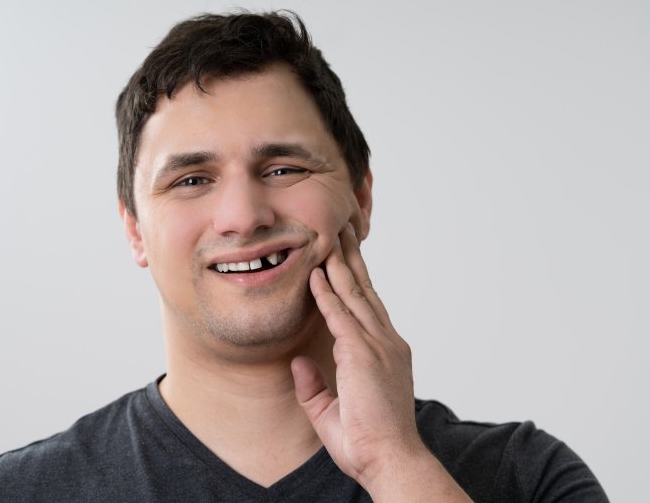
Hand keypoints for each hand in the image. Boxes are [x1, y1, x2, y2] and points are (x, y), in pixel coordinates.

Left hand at [291, 224, 469, 500]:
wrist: (392, 461)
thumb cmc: (369, 443)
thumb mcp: (331, 410)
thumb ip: (313, 384)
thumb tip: (297, 362)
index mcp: (385, 353)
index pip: (367, 306)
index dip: (355, 279)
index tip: (344, 255)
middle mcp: (385, 342)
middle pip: (365, 290)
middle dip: (351, 257)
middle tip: (343, 228)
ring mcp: (377, 345)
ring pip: (355, 293)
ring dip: (340, 262)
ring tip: (332, 233)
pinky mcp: (362, 354)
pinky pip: (340, 314)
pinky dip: (327, 292)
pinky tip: (316, 271)